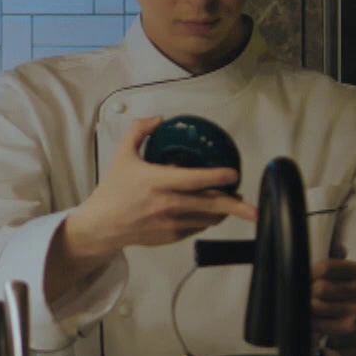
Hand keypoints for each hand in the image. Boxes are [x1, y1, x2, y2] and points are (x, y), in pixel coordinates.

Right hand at [62, 116, 255, 255]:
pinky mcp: (171, 237)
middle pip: (212, 205)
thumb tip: (159, 119)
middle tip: (253, 206)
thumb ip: (139, 131)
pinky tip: (211, 212)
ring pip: (209, 219)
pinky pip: (197, 227)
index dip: (219, 176)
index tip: (234, 173)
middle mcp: (168, 204)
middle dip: (237, 206)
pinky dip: (207, 219)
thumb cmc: (113, 189)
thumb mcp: (122, 154)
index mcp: (157, 182)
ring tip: (234, 201)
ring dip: (224, 211)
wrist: (102, 225)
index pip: (196, 180)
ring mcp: (171, 224)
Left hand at [311, 247, 355, 355]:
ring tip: (311, 308)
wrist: (354, 326)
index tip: (305, 279)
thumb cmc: (337, 294)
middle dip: (307, 293)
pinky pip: (319, 323)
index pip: (325, 267)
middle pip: (320, 288)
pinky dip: (312, 323)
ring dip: (307, 308)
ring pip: (317, 306)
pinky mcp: (352, 327)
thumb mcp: (335, 274)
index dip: (309, 273)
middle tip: (307, 296)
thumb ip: (328, 258)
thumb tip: (326, 246)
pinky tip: (315, 321)